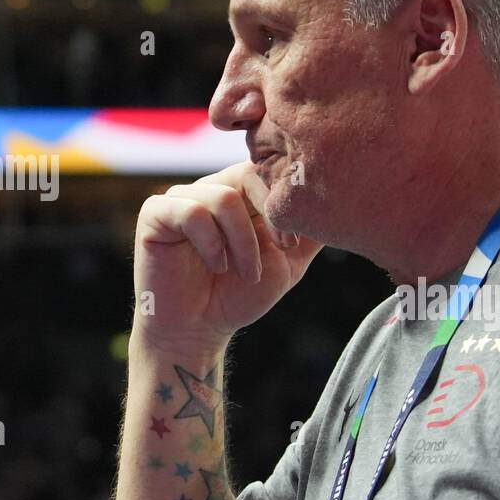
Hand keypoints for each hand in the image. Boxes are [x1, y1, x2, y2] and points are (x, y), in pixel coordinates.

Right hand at [132, 161, 322, 348]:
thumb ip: (310, 233)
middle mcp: (211, 188)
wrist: (200, 330)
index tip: (293, 242)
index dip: (284, 201)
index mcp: (240, 193)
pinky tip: (217, 266)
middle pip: (248, 173)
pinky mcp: (155, 213)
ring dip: (242, 241)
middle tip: (280, 251)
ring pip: (222, 197)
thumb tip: (344, 204)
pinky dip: (211, 243)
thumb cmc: (240, 295)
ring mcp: (181, 198)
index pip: (268, 169)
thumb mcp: (288, 261)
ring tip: (245, 272)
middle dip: (270, 214)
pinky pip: (190, 212)